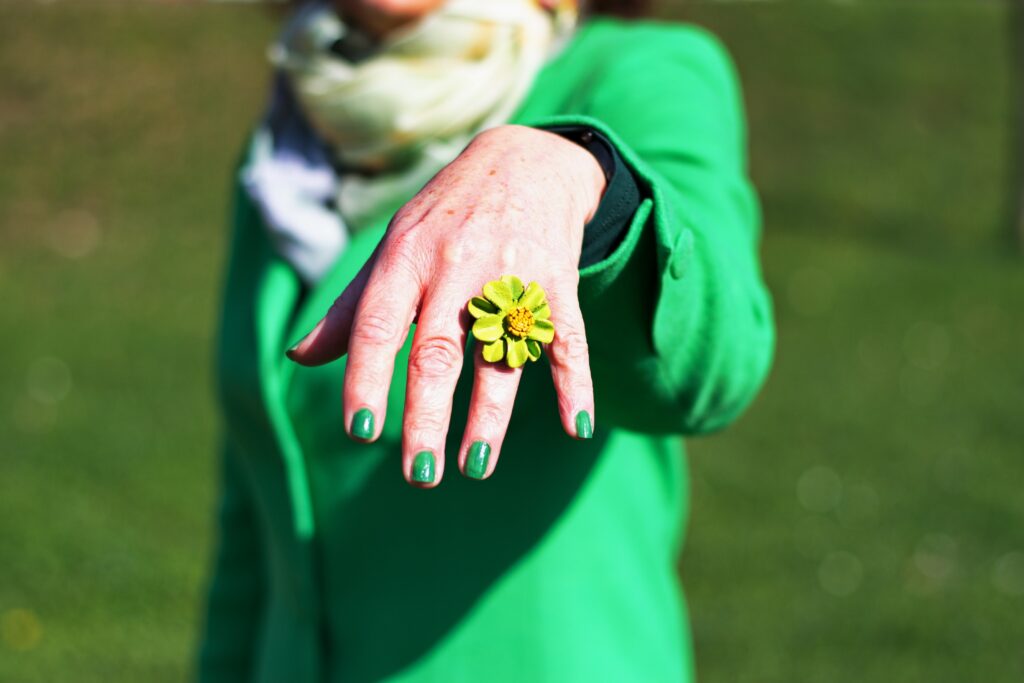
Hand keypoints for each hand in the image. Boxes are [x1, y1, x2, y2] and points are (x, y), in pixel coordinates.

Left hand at [287, 125, 605, 485]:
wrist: (524, 160)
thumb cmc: (444, 219)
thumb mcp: (394, 250)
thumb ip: (352, 309)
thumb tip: (298, 359)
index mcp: (406, 260)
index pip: (378, 326)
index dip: (367, 378)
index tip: (361, 431)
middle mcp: (456, 267)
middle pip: (439, 351)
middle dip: (427, 416)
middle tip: (418, 474)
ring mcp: (511, 273)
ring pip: (501, 355)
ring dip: (490, 416)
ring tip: (474, 467)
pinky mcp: (558, 280)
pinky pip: (567, 338)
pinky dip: (575, 383)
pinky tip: (576, 426)